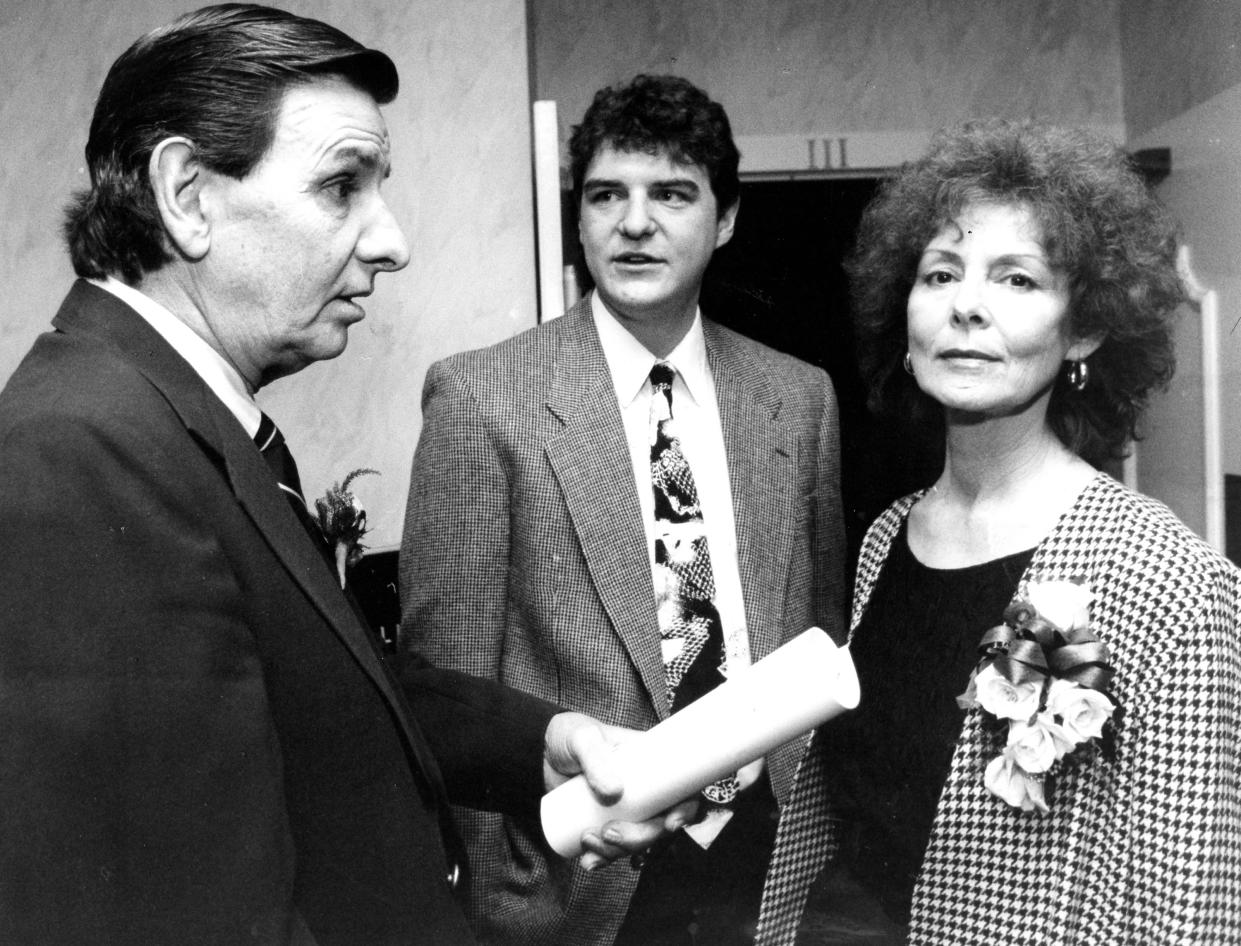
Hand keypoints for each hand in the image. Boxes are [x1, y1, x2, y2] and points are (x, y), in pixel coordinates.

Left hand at [543, 711, 698, 870]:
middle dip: (640, 838)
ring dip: (617, 851)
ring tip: (587, 840)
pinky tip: (588, 860)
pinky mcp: (604, 823)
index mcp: (650, 765)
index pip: (682, 790)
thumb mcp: (583, 738)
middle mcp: (643, 791)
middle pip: (659, 824)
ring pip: (637, 841)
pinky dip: (603, 859)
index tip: (671, 823)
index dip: (686, 810)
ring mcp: (625, 810)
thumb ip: (595, 758)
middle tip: (610, 833)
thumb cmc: (568, 736)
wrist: (538, 755)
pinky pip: (613, 849)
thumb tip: (613, 793)